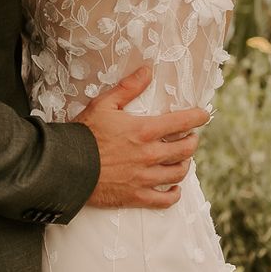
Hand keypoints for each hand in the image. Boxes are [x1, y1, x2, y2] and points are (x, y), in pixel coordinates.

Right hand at [74, 67, 211, 209]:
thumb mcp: (104, 104)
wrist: (66, 166)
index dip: (198, 117)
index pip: (183, 122)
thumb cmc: (84, 133)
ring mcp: (145, 177)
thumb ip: (128, 88)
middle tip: (189, 138)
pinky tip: (174, 189)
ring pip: (179, 173)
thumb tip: (147, 71)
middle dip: (192, 141)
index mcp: (145, 130)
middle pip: (186, 149)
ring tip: (181, 160)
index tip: (204, 115)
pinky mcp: (136, 197)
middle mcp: (150, 155)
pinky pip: (164, 200)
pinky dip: (173, 195)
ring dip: (185, 165)